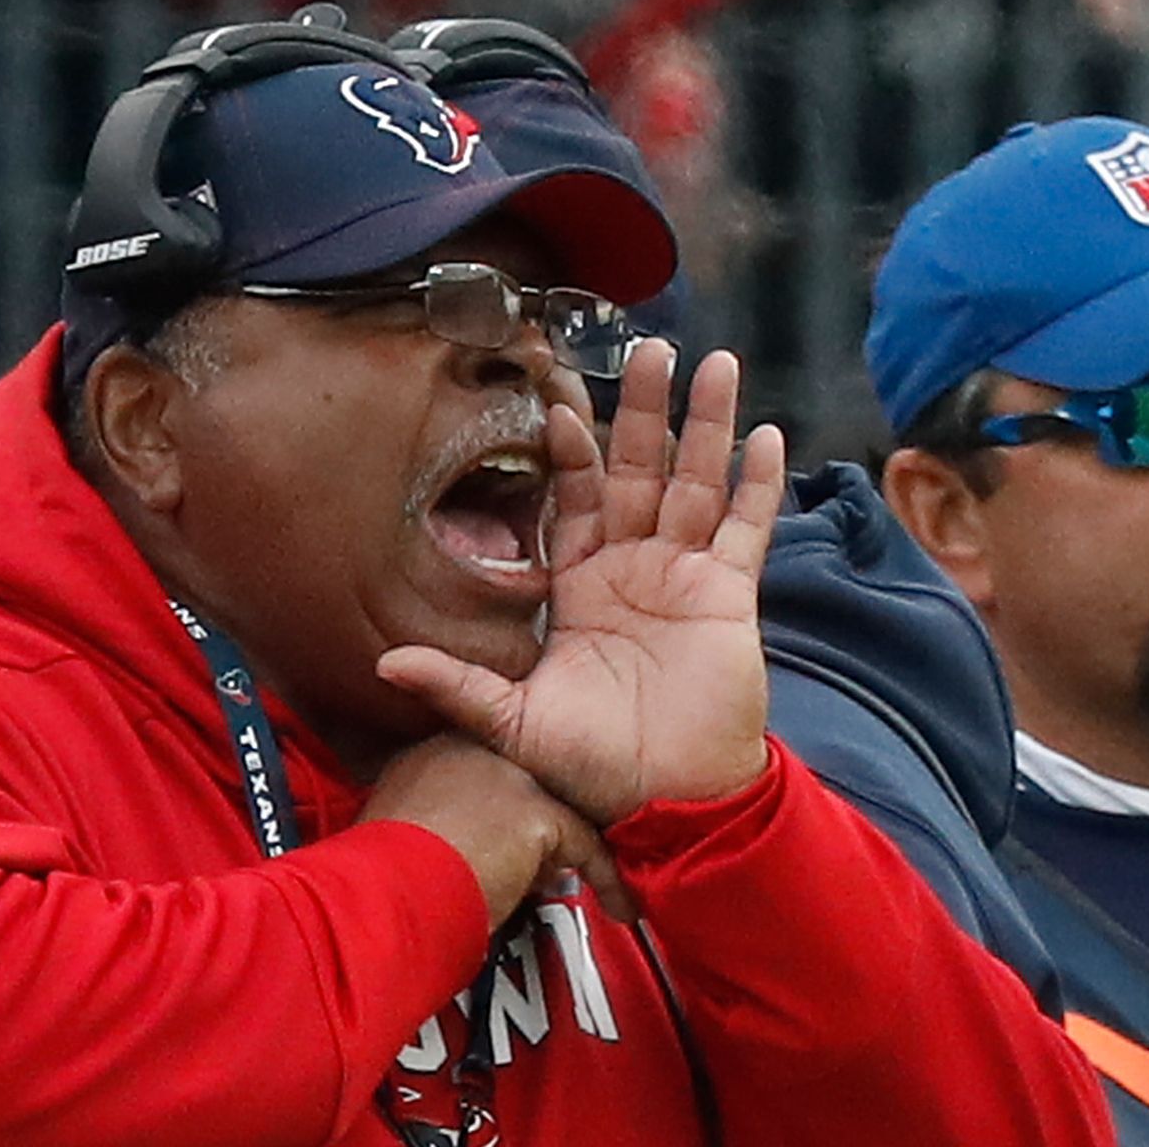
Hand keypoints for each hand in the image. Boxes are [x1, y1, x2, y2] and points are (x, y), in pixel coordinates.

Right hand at [360, 734, 636, 930]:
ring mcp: (510, 777)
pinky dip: (604, 877)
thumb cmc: (380, 880)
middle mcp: (474, 752)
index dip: (497, 813)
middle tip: (537, 874)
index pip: (484, 771)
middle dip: (535, 829)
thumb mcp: (392, 833)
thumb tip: (453, 847)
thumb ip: (428, 822)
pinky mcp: (538, 812)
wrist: (386, 895)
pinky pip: (586, 846)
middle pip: (526, 786)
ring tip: (570, 888)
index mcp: (431, 751)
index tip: (499, 844)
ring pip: (556, 813)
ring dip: (564, 854)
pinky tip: (613, 902)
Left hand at [378, 340, 784, 823]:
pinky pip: (747, 529)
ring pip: (698, 482)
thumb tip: (383, 663)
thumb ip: (455, 684)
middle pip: (642, 469)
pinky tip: (765, 434)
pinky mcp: (730, 596)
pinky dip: (757, 484)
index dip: (571, 453)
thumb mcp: (511, 720)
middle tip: (652, 347)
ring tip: (717, 362)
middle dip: (646, 409)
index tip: (557, 404)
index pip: (577, 499)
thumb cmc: (589, 765)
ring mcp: (685, 577)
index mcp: (580, 585)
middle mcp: (633, 568)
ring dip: (708, 424)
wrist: (664, 801)